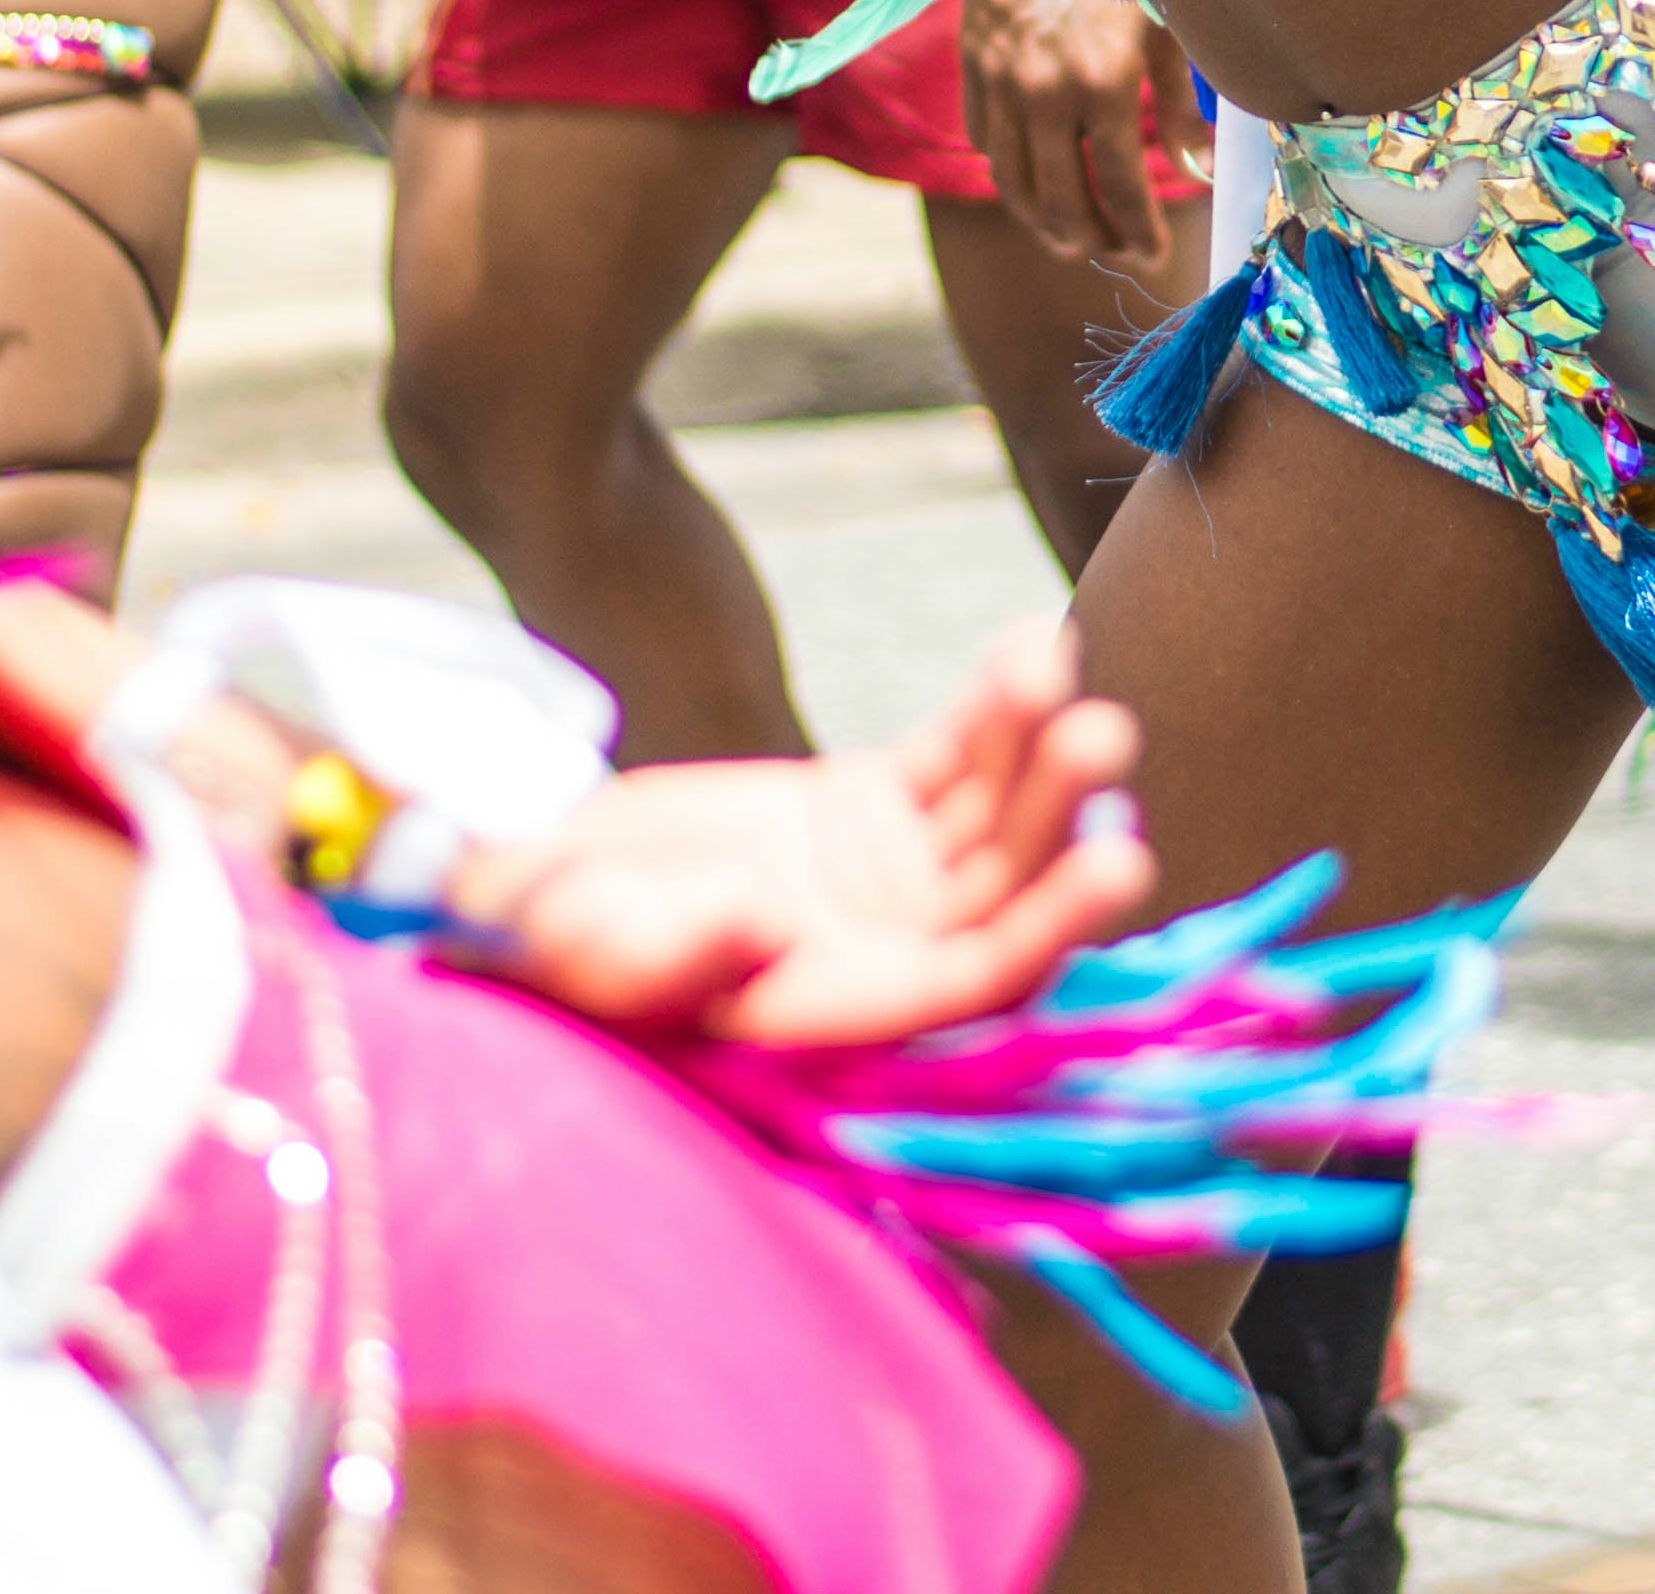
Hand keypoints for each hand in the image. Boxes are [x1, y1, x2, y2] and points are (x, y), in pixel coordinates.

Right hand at [457, 621, 1153, 1047]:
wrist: (536, 885)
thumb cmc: (555, 943)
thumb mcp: (599, 951)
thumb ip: (679, 956)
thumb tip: (760, 933)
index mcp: (855, 1015)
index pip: (984, 982)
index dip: (1053, 926)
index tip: (1117, 858)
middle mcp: (899, 954)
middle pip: (1009, 886)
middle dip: (1057, 816)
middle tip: (1100, 733)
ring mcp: (897, 877)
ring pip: (995, 811)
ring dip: (1035, 744)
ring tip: (1054, 667)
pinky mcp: (877, 805)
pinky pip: (954, 753)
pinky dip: (994, 704)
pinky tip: (1030, 639)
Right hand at [960, 0, 1193, 265]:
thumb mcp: (1168, 24)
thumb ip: (1181, 105)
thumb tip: (1199, 169)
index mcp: (1102, 83)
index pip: (1119, 187)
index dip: (1137, 231)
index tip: (1151, 255)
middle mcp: (1043, 93)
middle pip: (1061, 202)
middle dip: (1092, 240)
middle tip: (1114, 254)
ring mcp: (999, 83)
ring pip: (1012, 183)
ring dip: (1043, 222)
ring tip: (1073, 238)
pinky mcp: (972, 65)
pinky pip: (982, 142)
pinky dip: (1007, 173)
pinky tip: (1032, 181)